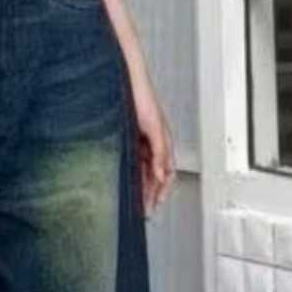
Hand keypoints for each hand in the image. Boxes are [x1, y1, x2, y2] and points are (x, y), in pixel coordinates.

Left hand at [132, 86, 175, 216]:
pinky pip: (133, 164)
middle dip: (151, 193)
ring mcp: (140, 143)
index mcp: (163, 142)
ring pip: (143, 172)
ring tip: (136, 202)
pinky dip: (133, 176)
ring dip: (142, 187)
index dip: (162, 191)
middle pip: (155, 176)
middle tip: (145, 209)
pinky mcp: (129, 141)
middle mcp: (152, 144)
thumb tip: (162, 174)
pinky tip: (128, 185)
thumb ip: (160, 151)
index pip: (167, 173)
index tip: (155, 205)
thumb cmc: (141, 97)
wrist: (125, 82)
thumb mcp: (154, 127)